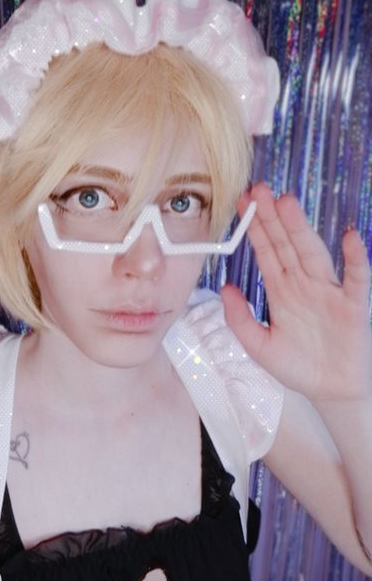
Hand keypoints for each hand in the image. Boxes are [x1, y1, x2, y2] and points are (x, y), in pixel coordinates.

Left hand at [221, 183, 371, 402]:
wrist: (329, 392)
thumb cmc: (296, 367)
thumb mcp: (258, 346)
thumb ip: (240, 319)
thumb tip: (225, 287)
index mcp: (281, 291)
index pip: (265, 252)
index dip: (253, 228)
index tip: (241, 203)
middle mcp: (303, 284)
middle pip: (285, 244)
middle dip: (272, 217)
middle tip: (258, 189)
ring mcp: (329, 291)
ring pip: (312, 253)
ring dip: (300, 228)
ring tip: (287, 202)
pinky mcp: (352, 305)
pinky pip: (355, 278)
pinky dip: (354, 258)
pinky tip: (349, 237)